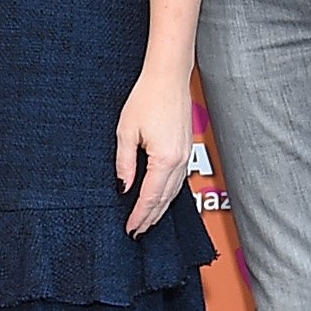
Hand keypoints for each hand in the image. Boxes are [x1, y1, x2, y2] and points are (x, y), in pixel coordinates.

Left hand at [115, 67, 194, 233]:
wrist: (169, 77)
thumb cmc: (147, 98)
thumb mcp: (126, 131)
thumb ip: (124, 163)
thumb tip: (123, 187)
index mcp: (165, 159)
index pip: (150, 197)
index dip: (139, 215)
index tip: (130, 229)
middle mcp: (180, 161)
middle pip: (164, 199)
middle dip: (150, 218)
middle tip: (137, 232)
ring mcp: (186, 155)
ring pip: (174, 192)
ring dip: (160, 208)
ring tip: (147, 221)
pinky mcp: (186, 149)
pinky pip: (179, 180)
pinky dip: (169, 194)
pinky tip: (161, 198)